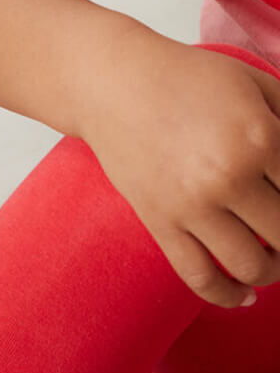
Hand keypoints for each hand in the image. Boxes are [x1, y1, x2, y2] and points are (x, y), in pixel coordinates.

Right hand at [80, 26, 279, 307]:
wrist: (109, 81)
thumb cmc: (178, 76)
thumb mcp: (250, 80)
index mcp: (260, 136)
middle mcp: (229, 174)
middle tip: (277, 224)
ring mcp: (191, 202)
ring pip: (253, 265)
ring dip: (270, 270)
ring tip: (269, 258)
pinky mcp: (158, 218)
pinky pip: (200, 276)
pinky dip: (227, 296)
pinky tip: (242, 294)